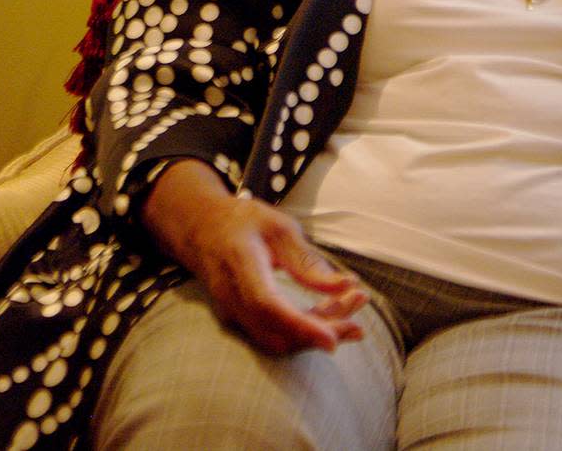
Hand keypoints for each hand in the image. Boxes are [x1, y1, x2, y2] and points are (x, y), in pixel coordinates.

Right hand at [141, 159, 366, 356]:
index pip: (268, 305)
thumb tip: (346, 286)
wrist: (201, 230)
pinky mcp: (241, 322)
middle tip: (360, 302)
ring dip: (318, 329)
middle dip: (324, 327)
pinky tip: (332, 316)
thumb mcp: (278, 227)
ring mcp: (233, 315)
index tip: (333, 339)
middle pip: (279, 331)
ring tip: (353, 304)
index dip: (301, 326)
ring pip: (280, 340)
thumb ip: (308, 260)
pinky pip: (275, 335)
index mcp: (240, 264)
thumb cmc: (242, 221)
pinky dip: (305, 329)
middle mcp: (232, 298)